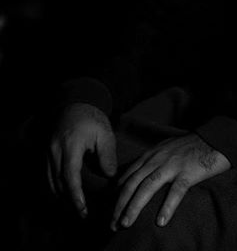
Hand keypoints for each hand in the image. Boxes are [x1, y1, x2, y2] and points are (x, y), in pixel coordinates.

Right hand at [48, 102, 116, 216]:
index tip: (82, 209)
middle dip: (69, 199)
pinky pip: (47, 175)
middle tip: (82, 212)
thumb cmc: (92, 118)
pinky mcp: (46, 153)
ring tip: (75, 205)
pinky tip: (65, 192)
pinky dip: (55, 186)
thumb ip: (107, 154)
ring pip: (50, 180)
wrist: (75, 103)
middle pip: (58, 182)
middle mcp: (55, 151)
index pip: (70, 176)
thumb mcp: (105, 133)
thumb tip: (109, 175)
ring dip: (61, 194)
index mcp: (71, 146)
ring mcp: (48, 152)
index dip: (75, 195)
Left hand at [111, 133, 229, 229]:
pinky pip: (175, 191)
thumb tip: (140, 177)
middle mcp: (159, 159)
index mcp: (153, 154)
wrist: (217, 138)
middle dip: (120, 204)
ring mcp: (173, 165)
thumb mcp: (168, 148)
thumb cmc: (194, 146)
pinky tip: (160, 221)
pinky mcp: (189, 172)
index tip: (112, 209)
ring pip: (148, 187)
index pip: (129, 174)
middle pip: (133, 183)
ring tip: (126, 223)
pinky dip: (167, 206)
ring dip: (134, 206)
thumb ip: (154, 160)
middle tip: (113, 223)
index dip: (118, 193)